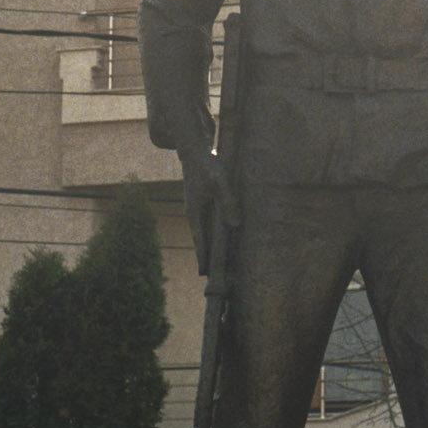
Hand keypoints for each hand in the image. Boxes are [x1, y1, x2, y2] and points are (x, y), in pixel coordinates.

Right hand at [180, 144, 240, 274]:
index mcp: (194, 211)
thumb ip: (228, 202)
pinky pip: (205, 224)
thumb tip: (234, 224)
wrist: (194, 151)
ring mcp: (196, 208)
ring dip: (207, 246)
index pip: (199, 239)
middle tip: (208, 276)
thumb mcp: (221, 182)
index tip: (203, 273)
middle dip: (204, 256)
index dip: (202, 256)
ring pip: (202, 232)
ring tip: (213, 263)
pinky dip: (210, 235)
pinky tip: (218, 239)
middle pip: (200, 239)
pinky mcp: (201, 202)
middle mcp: (193, 212)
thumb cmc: (208, 165)